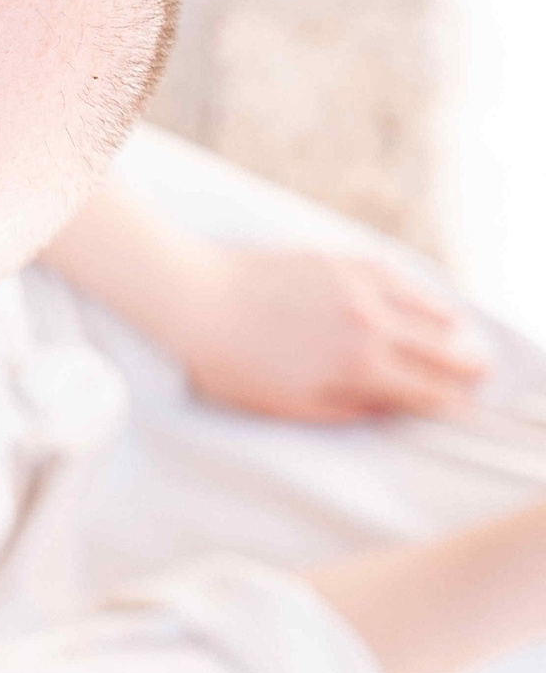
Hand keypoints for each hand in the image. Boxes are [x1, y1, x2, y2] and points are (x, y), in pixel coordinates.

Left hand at [176, 246, 491, 422]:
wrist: (195, 299)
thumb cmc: (231, 362)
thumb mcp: (288, 405)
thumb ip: (346, 410)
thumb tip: (388, 411)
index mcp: (357, 367)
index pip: (424, 390)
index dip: (449, 403)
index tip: (464, 409)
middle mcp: (370, 326)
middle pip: (440, 350)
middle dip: (465, 366)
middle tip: (478, 375)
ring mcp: (360, 289)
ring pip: (428, 310)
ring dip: (451, 330)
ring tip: (460, 342)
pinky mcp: (343, 262)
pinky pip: (400, 277)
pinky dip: (423, 294)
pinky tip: (429, 301)